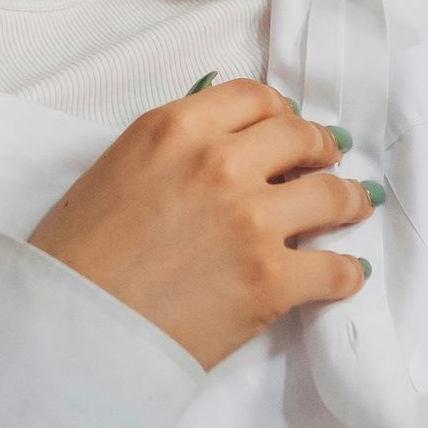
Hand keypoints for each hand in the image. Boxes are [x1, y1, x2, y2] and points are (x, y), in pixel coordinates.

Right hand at [29, 78, 379, 370]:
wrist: (71, 329)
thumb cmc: (76, 257)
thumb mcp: (116, 169)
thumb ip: (173, 149)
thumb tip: (222, 147)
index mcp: (175, 128)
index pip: (255, 98)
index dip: (281, 112)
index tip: (289, 126)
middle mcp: (219, 162)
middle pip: (300, 137)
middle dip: (322, 148)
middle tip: (330, 159)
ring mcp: (251, 220)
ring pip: (333, 196)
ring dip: (350, 201)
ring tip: (355, 207)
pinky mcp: (270, 279)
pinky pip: (335, 269)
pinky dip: (346, 272)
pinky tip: (347, 272)